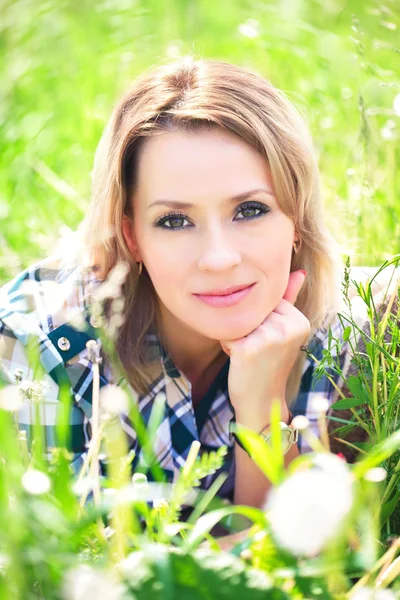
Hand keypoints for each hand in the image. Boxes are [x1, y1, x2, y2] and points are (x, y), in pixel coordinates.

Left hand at [219, 270, 309, 428]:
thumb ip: (289, 300)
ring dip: (237, 335)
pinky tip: (239, 360)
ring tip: (249, 355)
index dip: (261, 320)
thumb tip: (299, 272)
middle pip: (253, 310)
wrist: (262, 403)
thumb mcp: (283, 331)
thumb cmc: (269, 365)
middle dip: (248, 326)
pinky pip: (227, 334)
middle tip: (258, 351)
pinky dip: (227, 346)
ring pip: (238, 320)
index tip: (269, 343)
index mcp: (299, 321)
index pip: (267, 303)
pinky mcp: (248, 348)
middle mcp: (287, 327)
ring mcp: (269, 338)